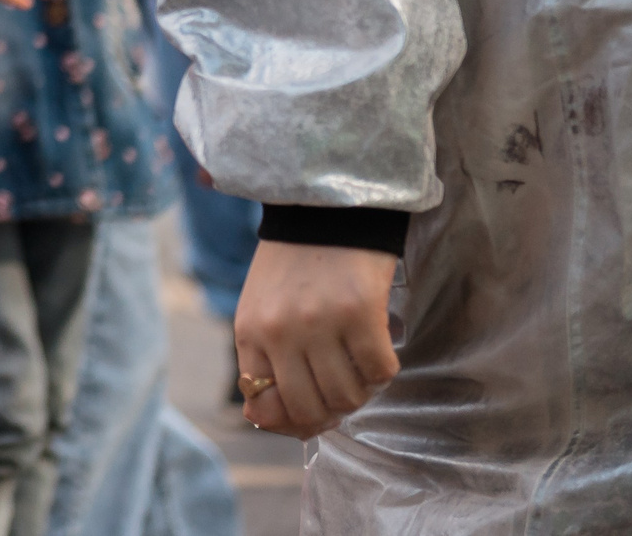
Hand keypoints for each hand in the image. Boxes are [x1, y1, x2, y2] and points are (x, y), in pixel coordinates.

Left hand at [234, 240, 400, 438]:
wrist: (324, 209)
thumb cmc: (294, 266)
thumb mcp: (262, 310)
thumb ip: (264, 361)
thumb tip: (264, 420)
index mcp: (249, 332)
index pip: (264, 406)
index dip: (291, 422)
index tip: (313, 414)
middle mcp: (280, 332)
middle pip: (308, 409)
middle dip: (329, 413)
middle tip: (342, 391)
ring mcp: (319, 323)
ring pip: (347, 397)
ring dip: (360, 391)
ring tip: (358, 364)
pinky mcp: (360, 313)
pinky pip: (379, 372)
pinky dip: (383, 371)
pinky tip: (376, 348)